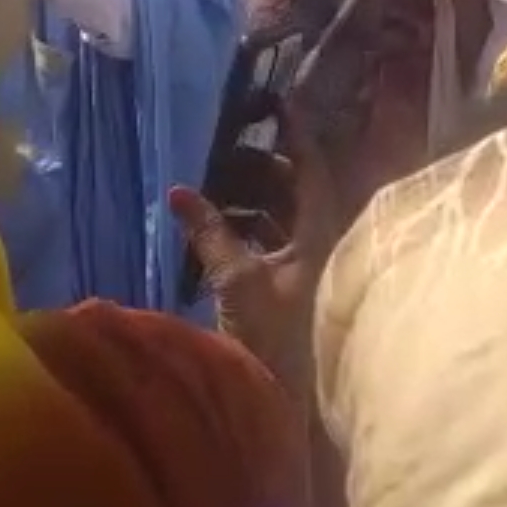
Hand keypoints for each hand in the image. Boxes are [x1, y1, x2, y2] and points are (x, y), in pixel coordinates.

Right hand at [169, 111, 337, 398]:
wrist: (294, 406)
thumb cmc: (278, 339)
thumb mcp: (237, 281)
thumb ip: (209, 233)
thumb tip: (179, 191)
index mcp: (324, 230)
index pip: (311, 165)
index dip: (293, 131)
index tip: (275, 100)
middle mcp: (327, 242)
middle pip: (295, 190)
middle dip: (259, 169)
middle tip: (222, 152)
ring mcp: (315, 267)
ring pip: (284, 218)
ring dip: (250, 203)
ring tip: (213, 191)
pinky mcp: (300, 291)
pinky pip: (277, 244)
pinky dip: (251, 232)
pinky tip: (220, 232)